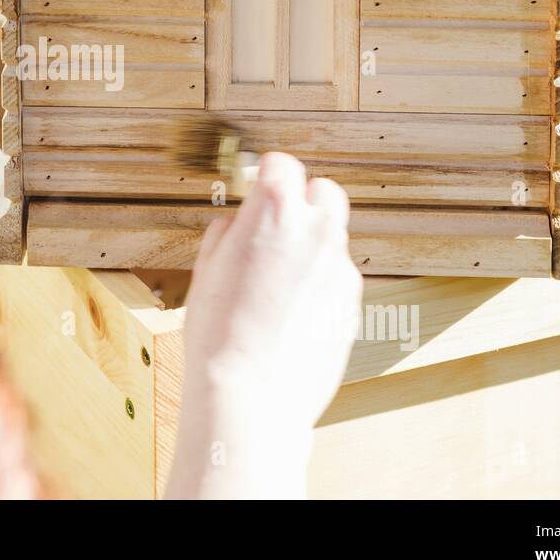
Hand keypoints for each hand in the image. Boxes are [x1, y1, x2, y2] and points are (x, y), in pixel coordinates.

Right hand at [165, 153, 361, 498]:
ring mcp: (340, 267)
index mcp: (274, 213)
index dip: (267, 175)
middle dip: (302, 201)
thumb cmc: (221, 336)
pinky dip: (321, 282)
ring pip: (333, 236)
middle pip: (323, 191)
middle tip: (276, 226)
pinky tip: (293, 309)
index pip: (282, 165)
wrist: (252, 395)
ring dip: (312, 244)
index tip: (259, 187)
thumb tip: (239, 225)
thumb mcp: (206, 269)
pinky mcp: (353, 301)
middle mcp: (316, 231)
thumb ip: (229, 233)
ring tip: (279, 278)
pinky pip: (339, 275)